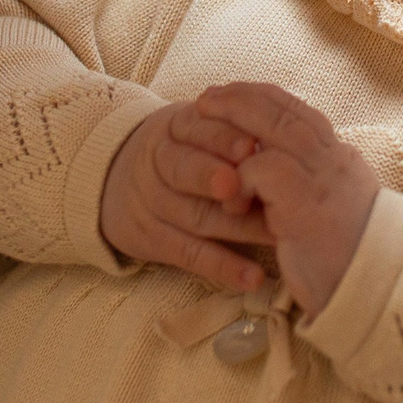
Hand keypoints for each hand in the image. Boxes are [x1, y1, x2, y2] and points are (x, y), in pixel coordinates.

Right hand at [100, 101, 273, 290]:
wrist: (117, 181)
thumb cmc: (184, 148)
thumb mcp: (197, 127)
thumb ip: (233, 126)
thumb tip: (285, 128)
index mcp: (175, 127)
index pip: (196, 128)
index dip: (223, 138)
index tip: (253, 145)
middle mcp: (158, 163)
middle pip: (184, 170)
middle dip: (216, 177)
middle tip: (249, 186)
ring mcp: (153, 205)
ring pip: (195, 216)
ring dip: (237, 226)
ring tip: (276, 233)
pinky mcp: (153, 242)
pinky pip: (190, 256)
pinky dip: (223, 267)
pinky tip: (253, 276)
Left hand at [195, 83, 379, 313]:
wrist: (377, 288)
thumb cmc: (348, 258)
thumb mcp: (334, 211)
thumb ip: (312, 185)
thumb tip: (280, 170)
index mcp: (340, 160)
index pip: (300, 112)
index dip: (265, 98)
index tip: (235, 93)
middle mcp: (334, 159)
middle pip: (285, 109)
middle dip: (242, 96)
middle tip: (207, 96)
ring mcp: (322, 176)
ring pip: (273, 126)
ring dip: (234, 120)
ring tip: (201, 122)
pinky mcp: (304, 201)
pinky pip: (262, 168)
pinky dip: (240, 176)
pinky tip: (230, 198)